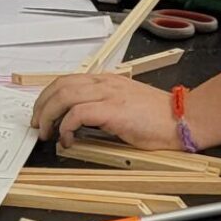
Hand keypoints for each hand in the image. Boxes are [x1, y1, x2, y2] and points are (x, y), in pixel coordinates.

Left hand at [30, 73, 178, 149]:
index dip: (48, 96)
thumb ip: (103, 108)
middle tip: (38, 125)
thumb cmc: (158, 118)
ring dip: (49, 115)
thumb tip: (78, 123)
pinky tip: (68, 140)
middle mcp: (105, 83)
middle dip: (42, 105)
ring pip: (64, 96)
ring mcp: (109, 95)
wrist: (182, 119)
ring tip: (47, 133)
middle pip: (60, 85)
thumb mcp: (126, 106)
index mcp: (107, 81)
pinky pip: (78, 114)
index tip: (42, 113)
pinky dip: (67, 127)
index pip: (67, 80)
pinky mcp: (114, 111)